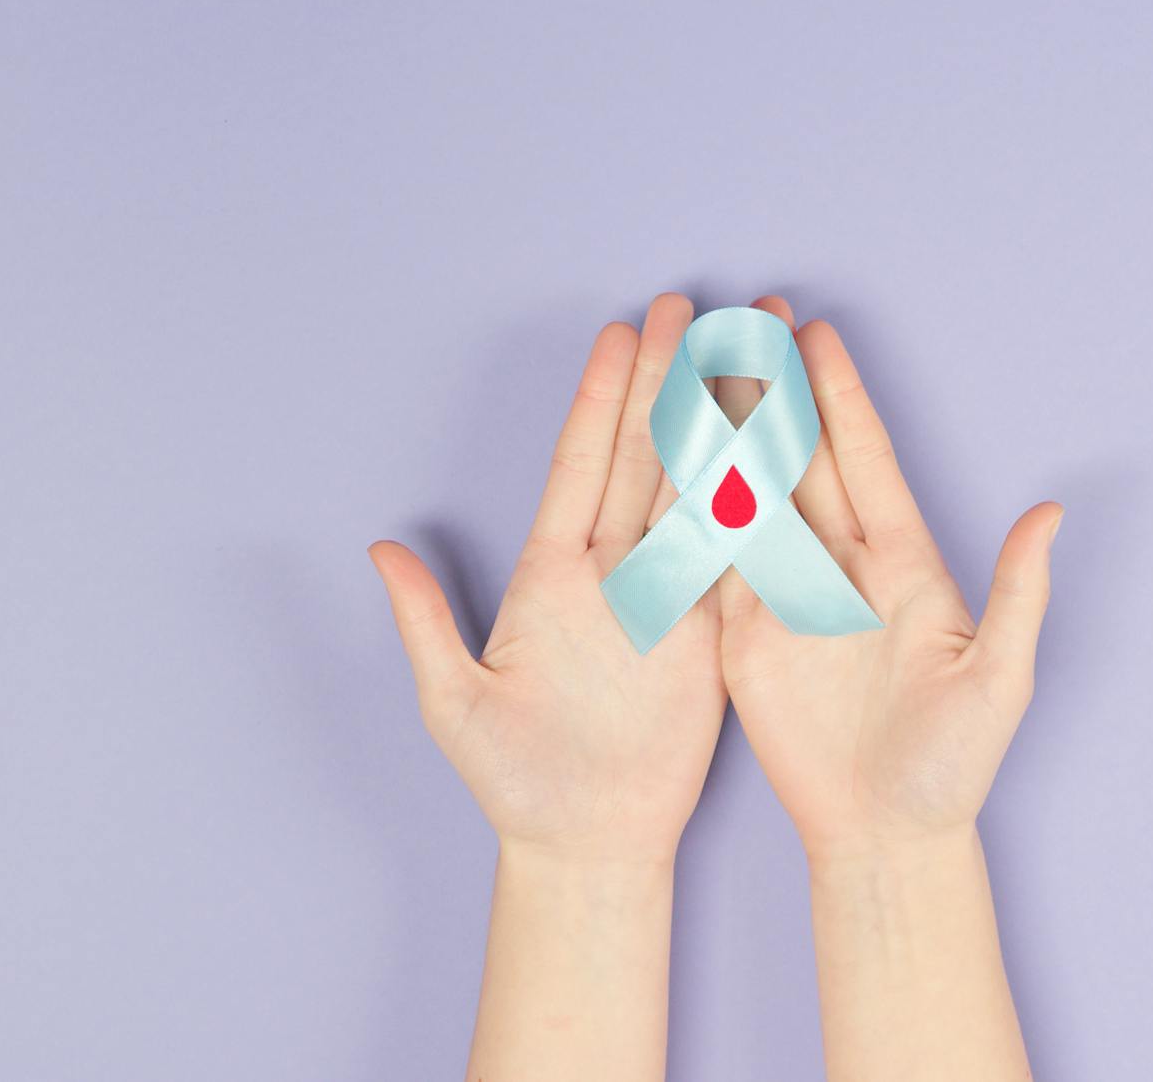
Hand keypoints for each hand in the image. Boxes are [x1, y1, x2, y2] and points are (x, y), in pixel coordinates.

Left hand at [370, 293, 725, 864]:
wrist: (587, 842)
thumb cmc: (518, 783)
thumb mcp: (455, 701)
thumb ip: (423, 622)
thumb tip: (381, 548)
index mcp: (550, 575)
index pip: (581, 465)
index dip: (601, 398)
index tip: (621, 335)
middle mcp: (611, 573)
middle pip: (640, 457)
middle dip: (663, 382)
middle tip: (686, 309)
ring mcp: (664, 597)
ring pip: (691, 492)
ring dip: (713, 422)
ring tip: (736, 354)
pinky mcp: (707, 632)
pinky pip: (732, 555)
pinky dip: (752, 500)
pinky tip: (770, 447)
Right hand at [714, 297, 1062, 860]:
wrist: (885, 834)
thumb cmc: (952, 766)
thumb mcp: (999, 678)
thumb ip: (1019, 592)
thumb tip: (1051, 511)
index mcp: (905, 565)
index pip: (865, 459)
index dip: (840, 398)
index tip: (817, 336)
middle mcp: (843, 568)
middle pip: (803, 459)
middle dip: (778, 388)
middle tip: (751, 317)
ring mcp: (790, 598)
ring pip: (754, 495)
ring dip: (731, 430)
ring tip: (704, 365)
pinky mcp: (746, 636)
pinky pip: (717, 560)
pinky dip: (695, 507)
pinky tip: (676, 457)